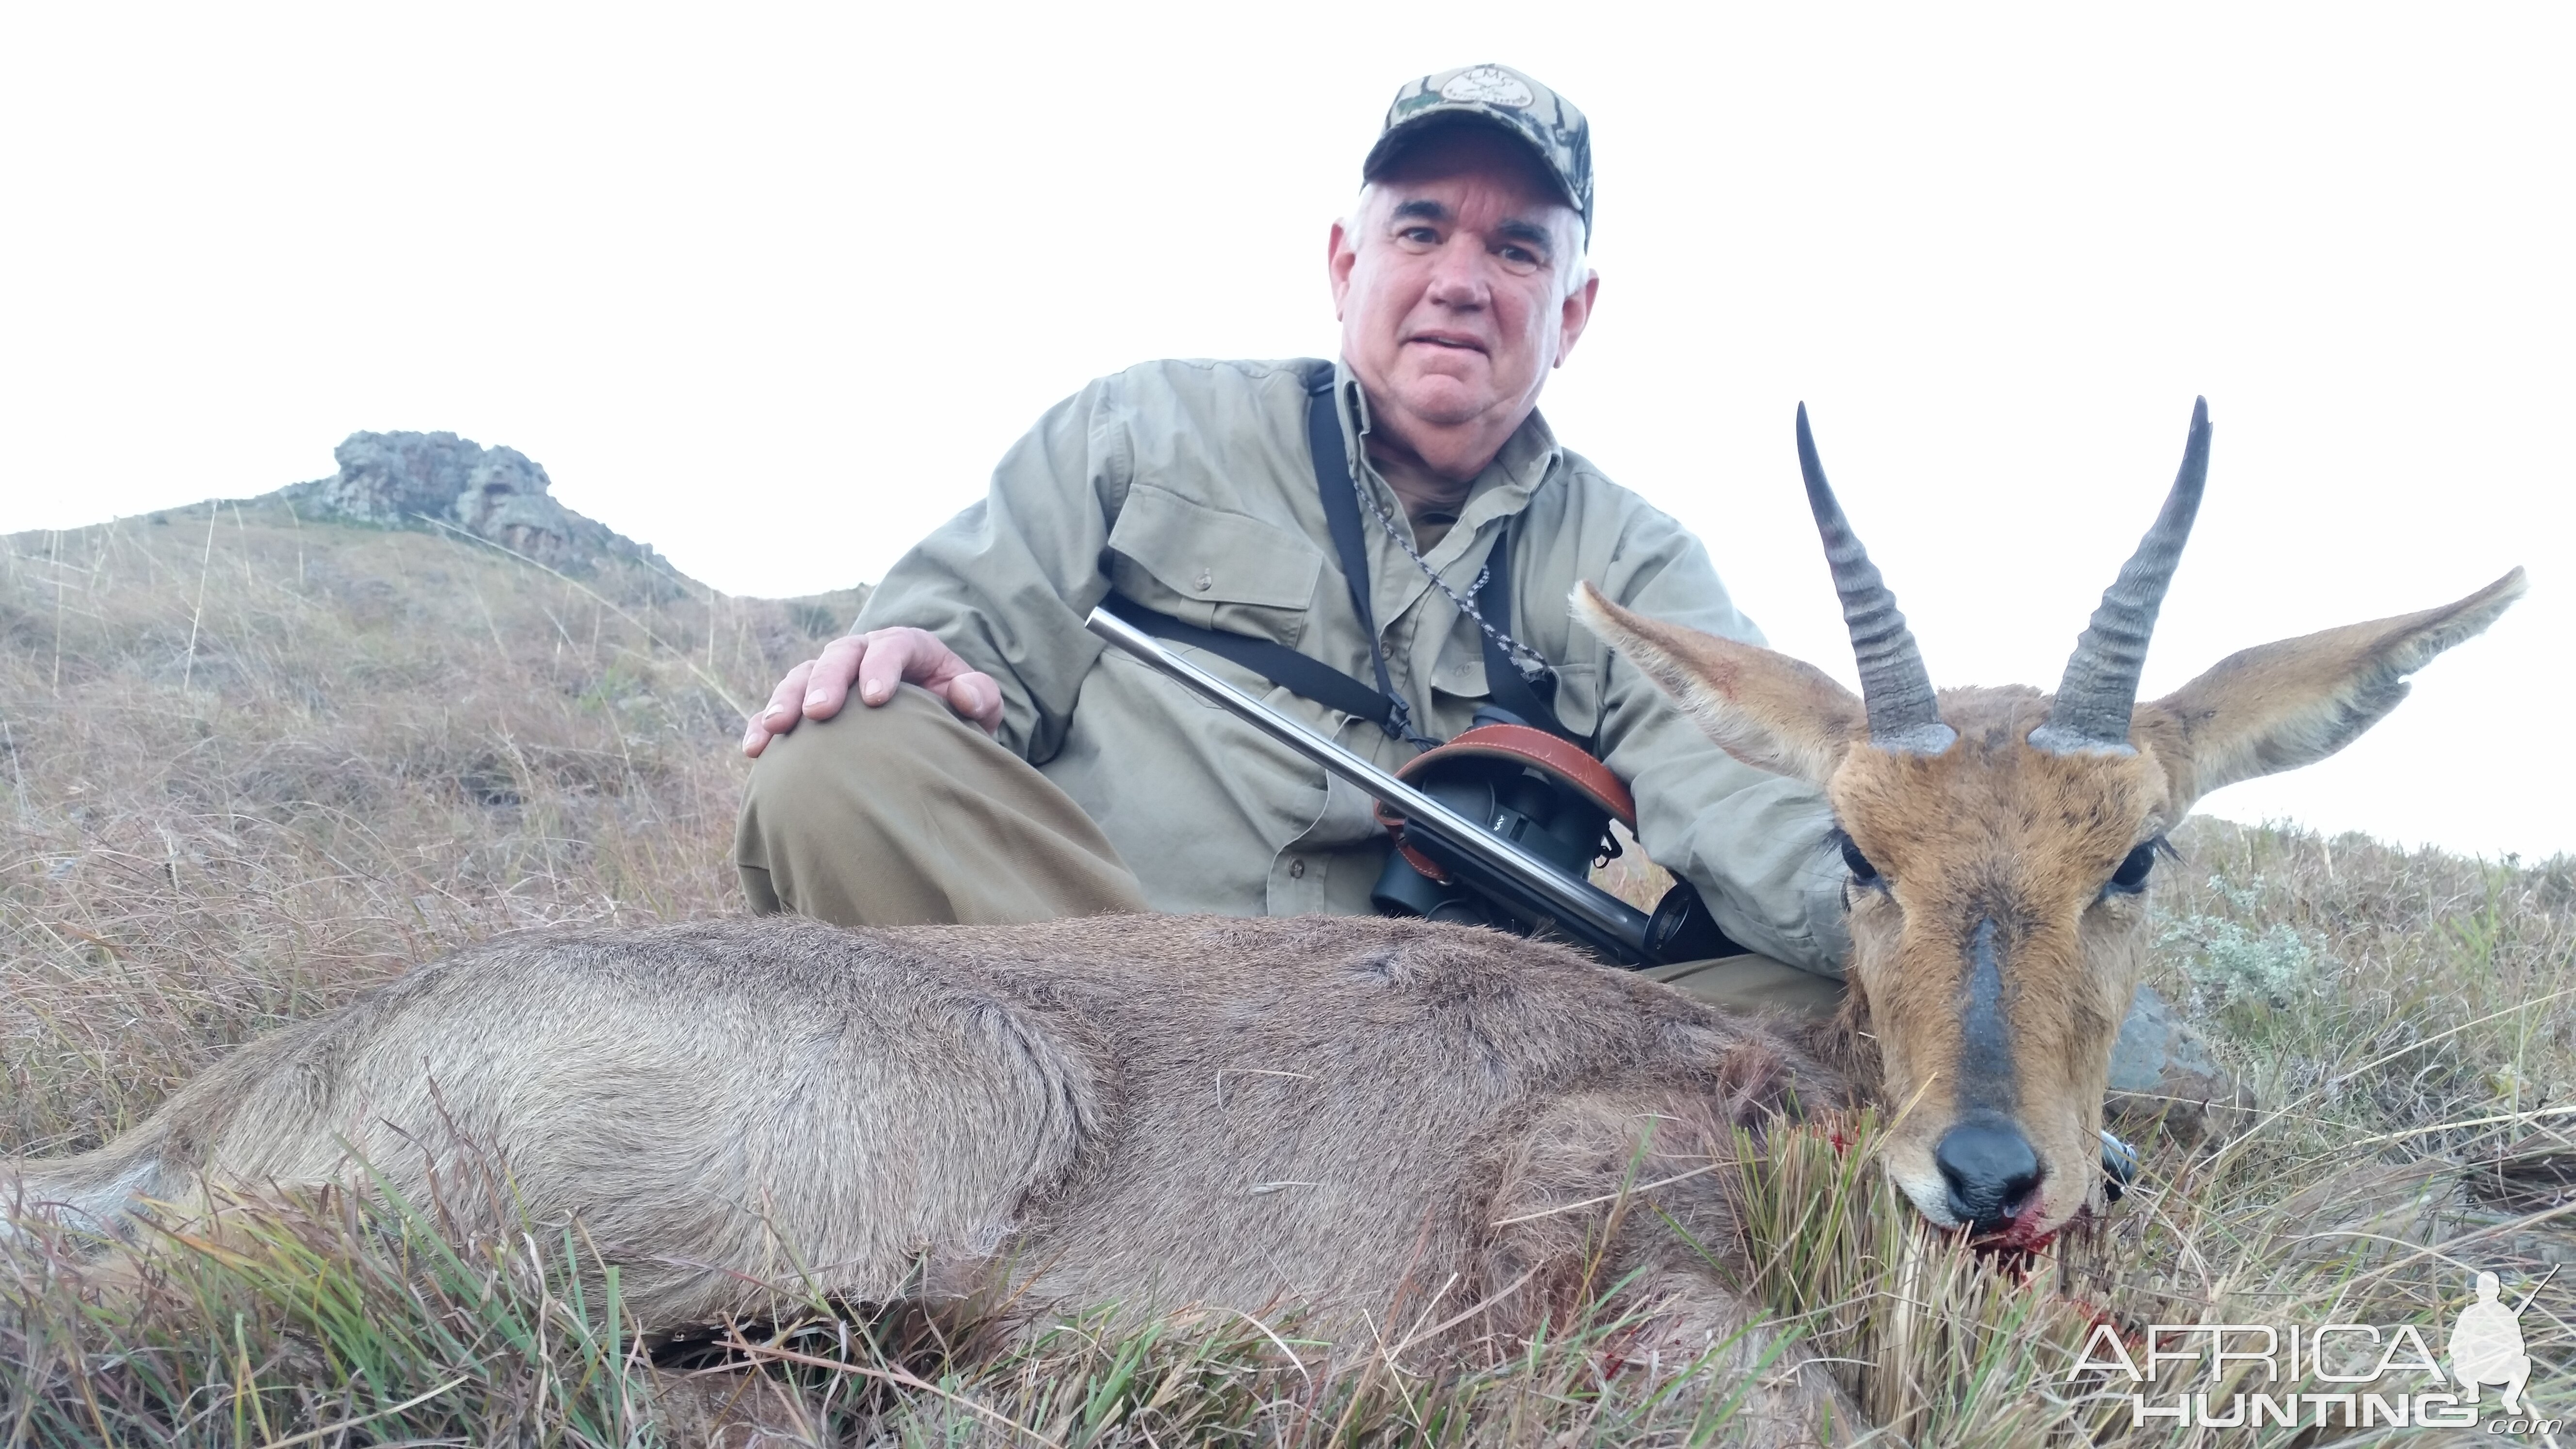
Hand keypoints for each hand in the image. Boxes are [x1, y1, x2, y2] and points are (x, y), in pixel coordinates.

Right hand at [741, 627, 1002, 756]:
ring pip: (802, 676)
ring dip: (786, 699)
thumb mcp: (978, 708)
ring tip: (776, 727)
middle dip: (827, 681)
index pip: (892, 645)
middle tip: (820, 711)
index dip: (882, 666)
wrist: (931, 732)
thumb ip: (981, 697)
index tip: (876, 698)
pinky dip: (762, 725)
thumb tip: (965, 693)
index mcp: (907, 647)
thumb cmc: (956, 716)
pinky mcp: (807, 705)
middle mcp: (863, 655)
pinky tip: (754, 748)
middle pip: (840, 656)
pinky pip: (780, 709)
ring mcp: (831, 678)